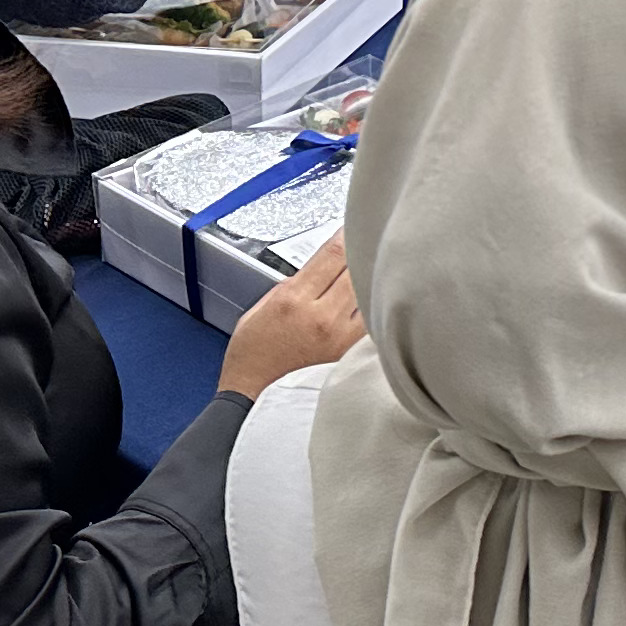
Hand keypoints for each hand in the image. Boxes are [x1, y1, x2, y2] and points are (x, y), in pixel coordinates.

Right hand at [219, 238, 362, 397]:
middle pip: (356, 269)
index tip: (352, 225)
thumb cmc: (252, 358)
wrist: (254, 400)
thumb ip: (291, 284)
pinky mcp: (349, 355)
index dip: (346, 233)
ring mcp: (339, 338)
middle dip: (360, 252)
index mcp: (294, 300)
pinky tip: (373, 301)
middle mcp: (321, 317)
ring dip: (369, 279)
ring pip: (368, 293)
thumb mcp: (260, 309)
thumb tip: (319, 267)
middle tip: (367, 241)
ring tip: (373, 269)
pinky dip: (373, 308)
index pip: (333, 254)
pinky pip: (371, 322)